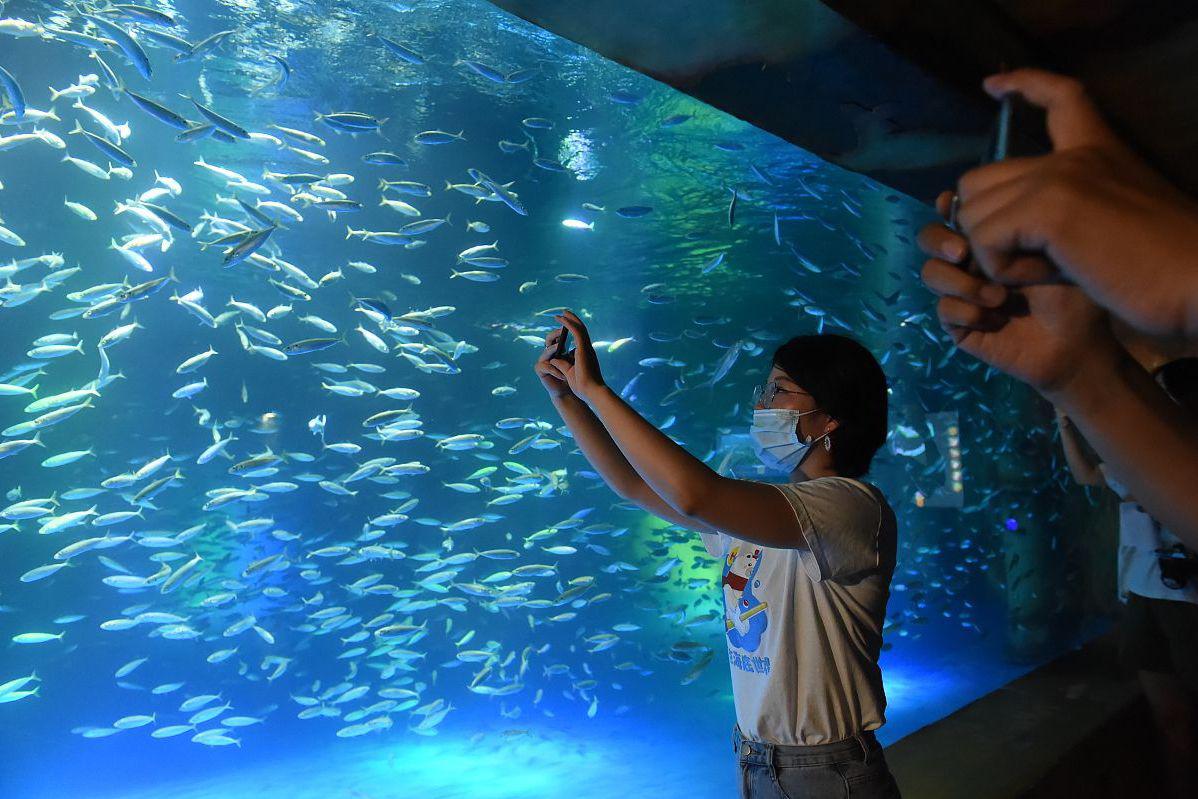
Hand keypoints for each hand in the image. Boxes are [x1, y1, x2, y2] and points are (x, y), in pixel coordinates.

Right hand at [534, 326, 572, 398]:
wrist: (568, 392)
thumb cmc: (575, 376)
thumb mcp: (577, 361)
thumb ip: (574, 350)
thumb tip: (576, 338)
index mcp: (560, 348)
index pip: (559, 334)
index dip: (562, 326)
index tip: (567, 317)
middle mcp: (550, 352)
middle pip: (549, 339)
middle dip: (555, 334)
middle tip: (562, 331)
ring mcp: (544, 360)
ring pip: (546, 351)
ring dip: (553, 349)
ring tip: (559, 347)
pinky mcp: (541, 371)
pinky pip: (546, 366)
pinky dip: (555, 370)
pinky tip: (563, 375)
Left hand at [549, 310, 606, 403]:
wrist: (591, 392)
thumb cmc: (583, 386)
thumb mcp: (569, 372)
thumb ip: (562, 364)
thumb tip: (554, 359)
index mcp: (586, 354)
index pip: (580, 338)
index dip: (574, 329)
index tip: (567, 325)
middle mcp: (588, 349)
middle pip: (581, 330)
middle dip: (573, 320)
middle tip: (565, 313)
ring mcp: (587, 348)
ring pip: (579, 328)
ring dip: (570, 319)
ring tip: (562, 312)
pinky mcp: (583, 349)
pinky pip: (576, 332)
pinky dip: (569, 324)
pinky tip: (561, 319)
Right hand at [920, 190, 1124, 395]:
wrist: (1075, 344)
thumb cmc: (1072, 293)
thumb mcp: (1052, 249)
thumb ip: (1018, 223)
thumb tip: (978, 208)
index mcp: (989, 237)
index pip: (953, 211)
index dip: (950, 208)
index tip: (961, 209)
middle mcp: (969, 262)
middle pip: (929, 237)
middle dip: (940, 240)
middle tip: (963, 252)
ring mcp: (960, 293)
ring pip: (931, 273)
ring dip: (960, 281)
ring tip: (998, 296)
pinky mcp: (958, 324)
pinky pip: (944, 309)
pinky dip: (966, 310)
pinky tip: (995, 318)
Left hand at [954, 68, 1197, 338]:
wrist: (1196, 281)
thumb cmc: (1159, 266)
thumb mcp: (1108, 219)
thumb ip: (1061, 204)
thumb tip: (1004, 217)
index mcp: (1098, 149)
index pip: (1059, 95)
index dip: (1022, 83)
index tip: (993, 85)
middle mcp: (1073, 155)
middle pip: (979, 179)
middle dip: (988, 226)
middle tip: (1032, 255)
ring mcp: (1057, 177)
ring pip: (972, 212)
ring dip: (997, 253)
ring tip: (1046, 267)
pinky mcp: (1047, 209)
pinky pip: (984, 241)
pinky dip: (1002, 270)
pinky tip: (1044, 276)